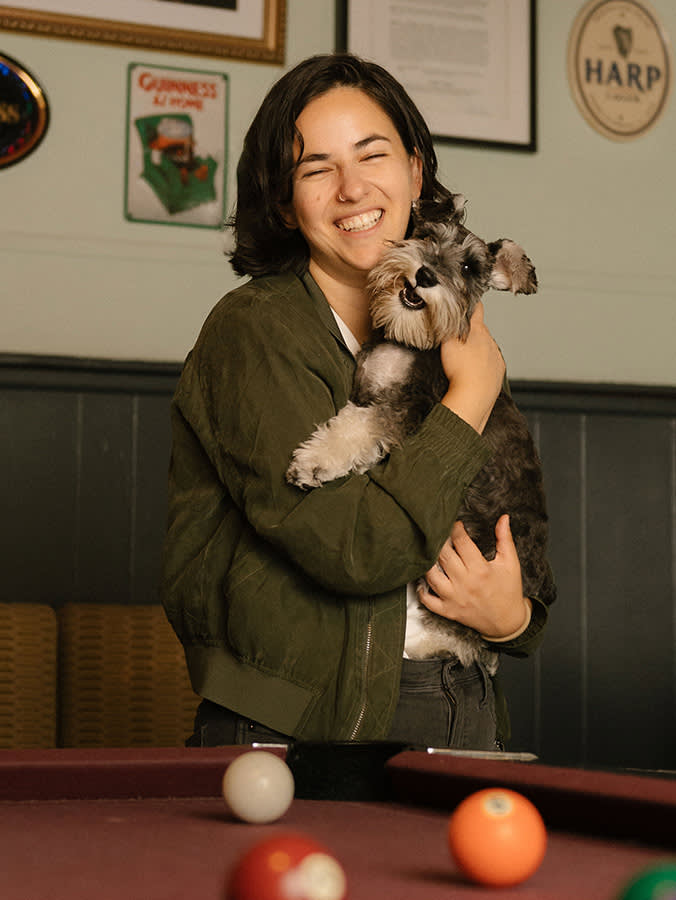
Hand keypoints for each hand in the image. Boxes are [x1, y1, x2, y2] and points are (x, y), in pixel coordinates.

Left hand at [418, 515, 526, 638]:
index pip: (461, 542)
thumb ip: (505, 539)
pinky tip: (423, 580)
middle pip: (443, 555)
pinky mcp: (448, 611)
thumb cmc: (509, 590)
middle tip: (439, 535)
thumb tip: (503, 518)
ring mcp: (454, 598)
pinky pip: (428, 601)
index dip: (456, 529)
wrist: (507, 622)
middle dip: (439, 541)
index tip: (456, 525)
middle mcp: (464, 583)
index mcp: (480, 569)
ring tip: (430, 553)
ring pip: (431, 576)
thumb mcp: (511, 563)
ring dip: (427, 562)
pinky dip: (421, 590)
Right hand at [439, 302, 504, 432]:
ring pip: (486, 346)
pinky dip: (482, 363)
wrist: (474, 396)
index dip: (470, 304)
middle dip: (470, 331)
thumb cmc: (460, 370)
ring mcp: (496, 356)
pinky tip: (472, 370)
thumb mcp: (447, 343)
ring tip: (463, 359)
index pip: (477, 308)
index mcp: (478, 330)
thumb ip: (449, 327)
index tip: (466, 303)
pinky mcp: (498, 370)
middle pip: (480, 329)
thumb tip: (448, 314)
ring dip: (477, 349)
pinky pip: (490, 362)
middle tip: (456, 338)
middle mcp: (490, 341)